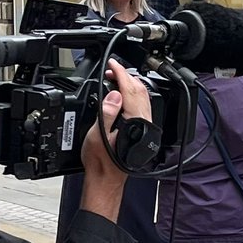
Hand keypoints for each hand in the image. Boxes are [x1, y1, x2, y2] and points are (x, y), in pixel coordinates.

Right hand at [81, 60, 152, 176]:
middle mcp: (143, 123)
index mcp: (133, 122)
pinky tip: (125, 93)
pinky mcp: (143, 129)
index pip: (129, 90)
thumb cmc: (100, 161)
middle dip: (126, 76)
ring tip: (117, 77)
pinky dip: (134, 94)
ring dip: (131, 84)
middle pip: (139, 91)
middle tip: (111, 70)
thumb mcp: (97, 135)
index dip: (120, 74)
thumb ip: (107, 113)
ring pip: (143, 96)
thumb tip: (114, 94)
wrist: (106, 178)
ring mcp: (145, 126)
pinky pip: (142, 105)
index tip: (112, 64)